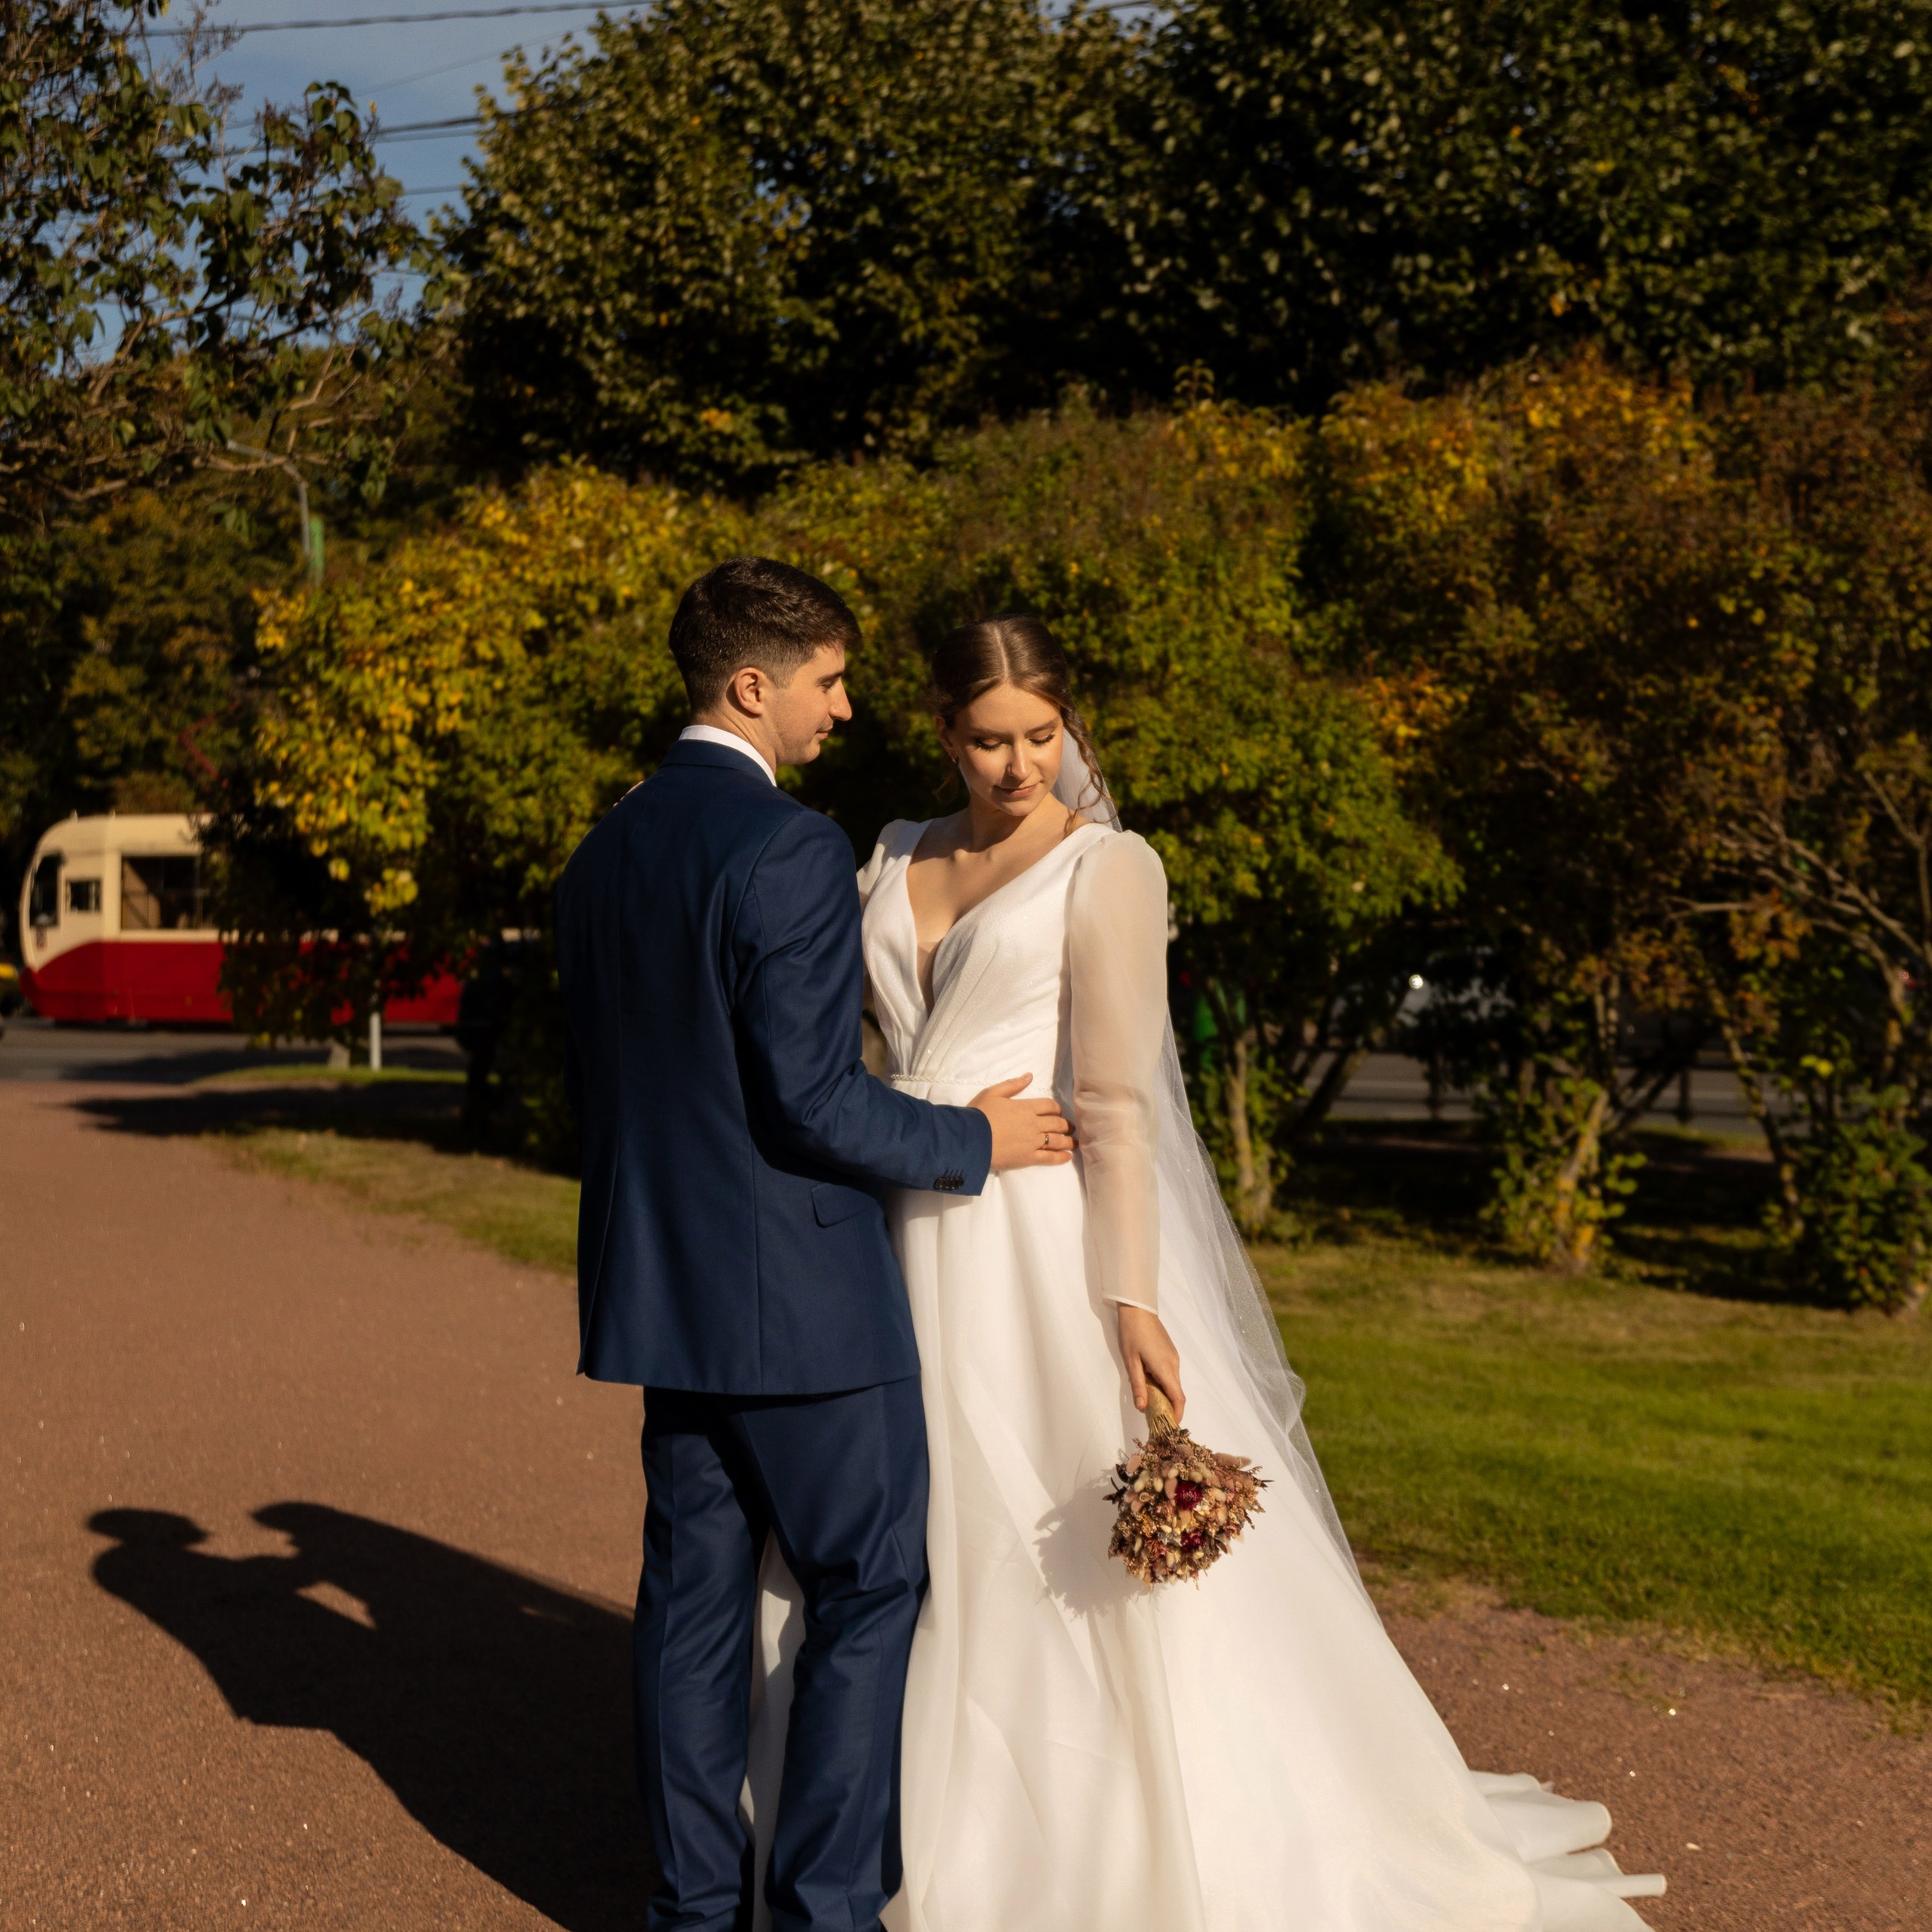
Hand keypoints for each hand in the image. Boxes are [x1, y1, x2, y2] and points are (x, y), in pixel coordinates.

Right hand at [970, 1075, 1075, 1169]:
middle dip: (1066, 1125)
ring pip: (1057, 1140)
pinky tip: (1068, 1156)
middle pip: (1057, 1123)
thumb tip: (1029, 1076)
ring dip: (1068, 1141)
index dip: (1056, 1108)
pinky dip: (1061, 1157)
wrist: (970, 1139)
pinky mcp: (1028, 1158)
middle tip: (1071, 1128)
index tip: (1058, 1112)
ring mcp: (1033, 1142)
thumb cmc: (979, 1114)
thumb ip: (1013, 1084)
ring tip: (1075, 1142)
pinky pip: (1049, 1158)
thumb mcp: (993, 1093)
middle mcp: (1034, 1124)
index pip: (1049, 1106)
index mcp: (1026, 1107)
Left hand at [1117, 1304, 1182, 1422]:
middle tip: (1155, 1418)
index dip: (1177, 1414)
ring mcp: (1174, 1357)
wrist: (1138, 1308)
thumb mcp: (1131, 1361)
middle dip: (1169, 1407)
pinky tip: (1151, 1384)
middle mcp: (1174, 1364)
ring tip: (1150, 1403)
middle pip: (1177, 1392)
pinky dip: (1165, 1383)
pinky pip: (1171, 1373)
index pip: (1178, 1397)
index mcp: (1165, 1368)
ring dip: (1166, 1395)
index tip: (1171, 1426)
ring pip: (1174, 1382)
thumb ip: (1138, 1385)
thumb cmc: (1132, 1334)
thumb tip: (1142, 1408)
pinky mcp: (1171, 1352)